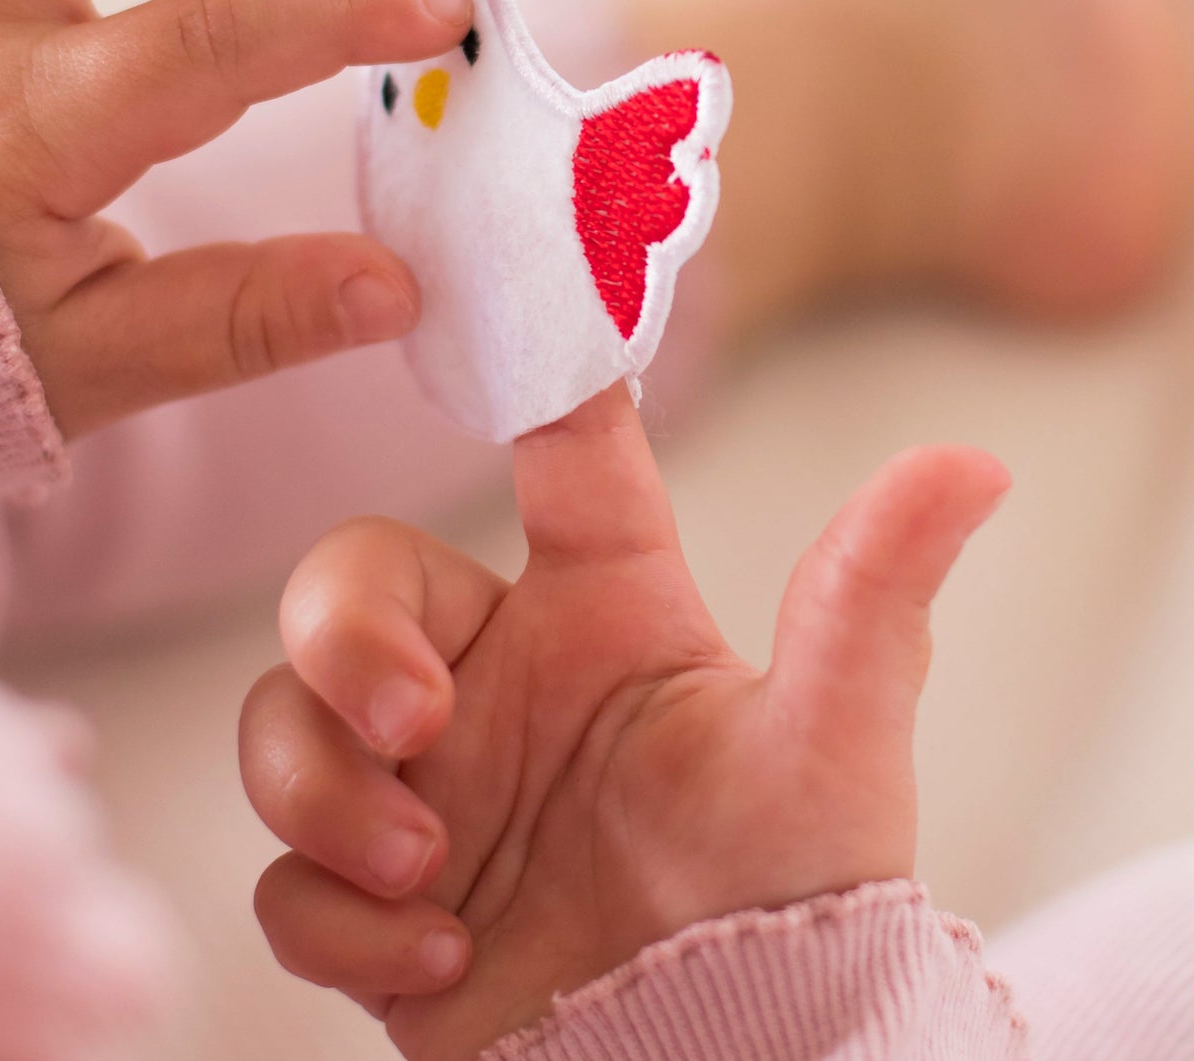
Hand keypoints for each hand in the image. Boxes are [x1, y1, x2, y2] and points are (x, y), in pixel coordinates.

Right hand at [240, 383, 1007, 1059]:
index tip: (458, 294)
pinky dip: (336, 918)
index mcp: (596, 610)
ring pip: (284, 724)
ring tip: (429, 879)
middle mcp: (491, 679)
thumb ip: (871, 599)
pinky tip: (433, 964)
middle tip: (417, 723)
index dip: (522, 375)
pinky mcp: (371, 895)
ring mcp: (421, 784)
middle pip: (345, 582)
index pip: (553, 457)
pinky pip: (285, 873)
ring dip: (328, 797)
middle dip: (345, 640)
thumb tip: (974, 463)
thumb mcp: (828, 743)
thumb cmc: (789, 894)